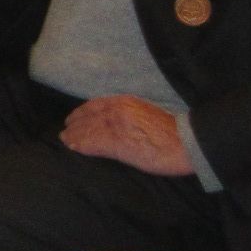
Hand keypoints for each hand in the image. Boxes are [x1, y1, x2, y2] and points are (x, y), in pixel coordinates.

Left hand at [60, 95, 191, 174]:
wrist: (185, 142)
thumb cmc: (172, 133)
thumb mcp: (145, 114)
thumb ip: (128, 115)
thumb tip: (118, 123)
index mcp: (125, 102)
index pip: (96, 104)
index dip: (82, 111)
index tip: (74, 117)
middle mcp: (116, 110)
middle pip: (88, 116)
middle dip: (75, 124)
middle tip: (65, 131)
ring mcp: (115, 126)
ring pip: (88, 129)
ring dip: (74, 136)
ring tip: (65, 140)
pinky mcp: (117, 143)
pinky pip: (93, 143)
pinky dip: (81, 145)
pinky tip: (73, 148)